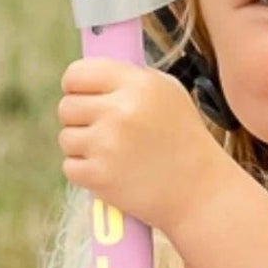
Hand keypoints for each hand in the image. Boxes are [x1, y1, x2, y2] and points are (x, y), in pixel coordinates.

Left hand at [57, 58, 234, 237]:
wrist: (202, 194)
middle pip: (66, 107)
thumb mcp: (169, 94)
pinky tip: (113, 173)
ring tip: (115, 156)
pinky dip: (86, 173)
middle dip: (81, 120)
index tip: (85, 99)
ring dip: (84, 148)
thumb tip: (88, 76)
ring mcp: (107, 145)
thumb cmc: (185, 142)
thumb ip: (129, 78)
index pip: (76, 74)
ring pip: (66, 138)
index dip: (76, 87)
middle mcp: (120, 111)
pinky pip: (70, 167)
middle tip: (106, 133)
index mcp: (137, 85)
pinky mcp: (100, 176)